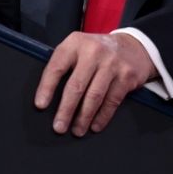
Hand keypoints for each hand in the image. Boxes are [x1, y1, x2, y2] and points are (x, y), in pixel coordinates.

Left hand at [34, 32, 155, 136]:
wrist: (132, 46)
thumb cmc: (97, 52)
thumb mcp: (78, 48)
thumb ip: (65, 65)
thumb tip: (47, 96)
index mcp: (75, 43)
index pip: (57, 67)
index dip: (47, 88)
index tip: (41, 105)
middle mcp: (93, 51)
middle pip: (76, 86)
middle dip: (66, 110)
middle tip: (59, 127)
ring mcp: (111, 63)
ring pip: (94, 96)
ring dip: (84, 117)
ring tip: (77, 130)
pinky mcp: (126, 75)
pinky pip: (111, 101)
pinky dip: (102, 116)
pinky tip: (95, 125)